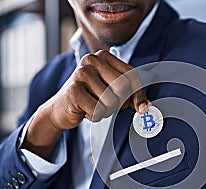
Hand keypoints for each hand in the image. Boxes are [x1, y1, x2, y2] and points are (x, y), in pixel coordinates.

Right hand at [22, 50, 148, 158]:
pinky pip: (98, 110)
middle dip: (121, 103)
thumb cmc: (89, 97)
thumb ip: (129, 94)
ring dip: (106, 111)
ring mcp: (81, 73)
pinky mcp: (74, 90)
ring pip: (112, 101)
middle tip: (109, 105)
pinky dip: (95, 116)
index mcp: (104, 56)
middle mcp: (92, 60)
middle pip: (123, 87)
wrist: (60, 108)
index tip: (141, 108)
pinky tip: (85, 109)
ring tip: (94, 105)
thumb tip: (145, 106)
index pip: (131, 75)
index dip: (139, 94)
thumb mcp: (111, 90)